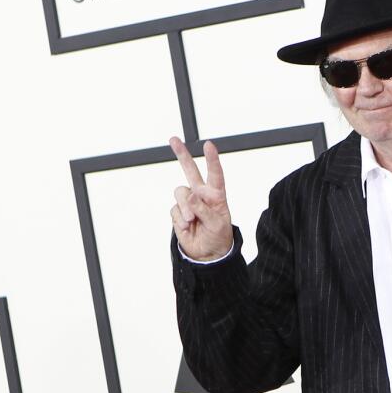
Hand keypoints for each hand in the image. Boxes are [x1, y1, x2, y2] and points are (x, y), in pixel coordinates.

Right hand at [169, 137, 232, 260]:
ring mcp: (188, 202)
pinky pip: (174, 210)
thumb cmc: (218, 236)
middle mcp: (201, 194)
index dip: (212, 159)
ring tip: (192, 221)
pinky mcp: (178, 212)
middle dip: (182, 154)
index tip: (208, 145)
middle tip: (173, 139)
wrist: (207, 253)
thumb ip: (203, 209)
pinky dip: (179, 219)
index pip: (215, 174)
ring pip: (180, 193)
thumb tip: (188, 197)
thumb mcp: (217, 224)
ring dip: (185, 208)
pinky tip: (187, 227)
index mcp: (216, 195)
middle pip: (190, 171)